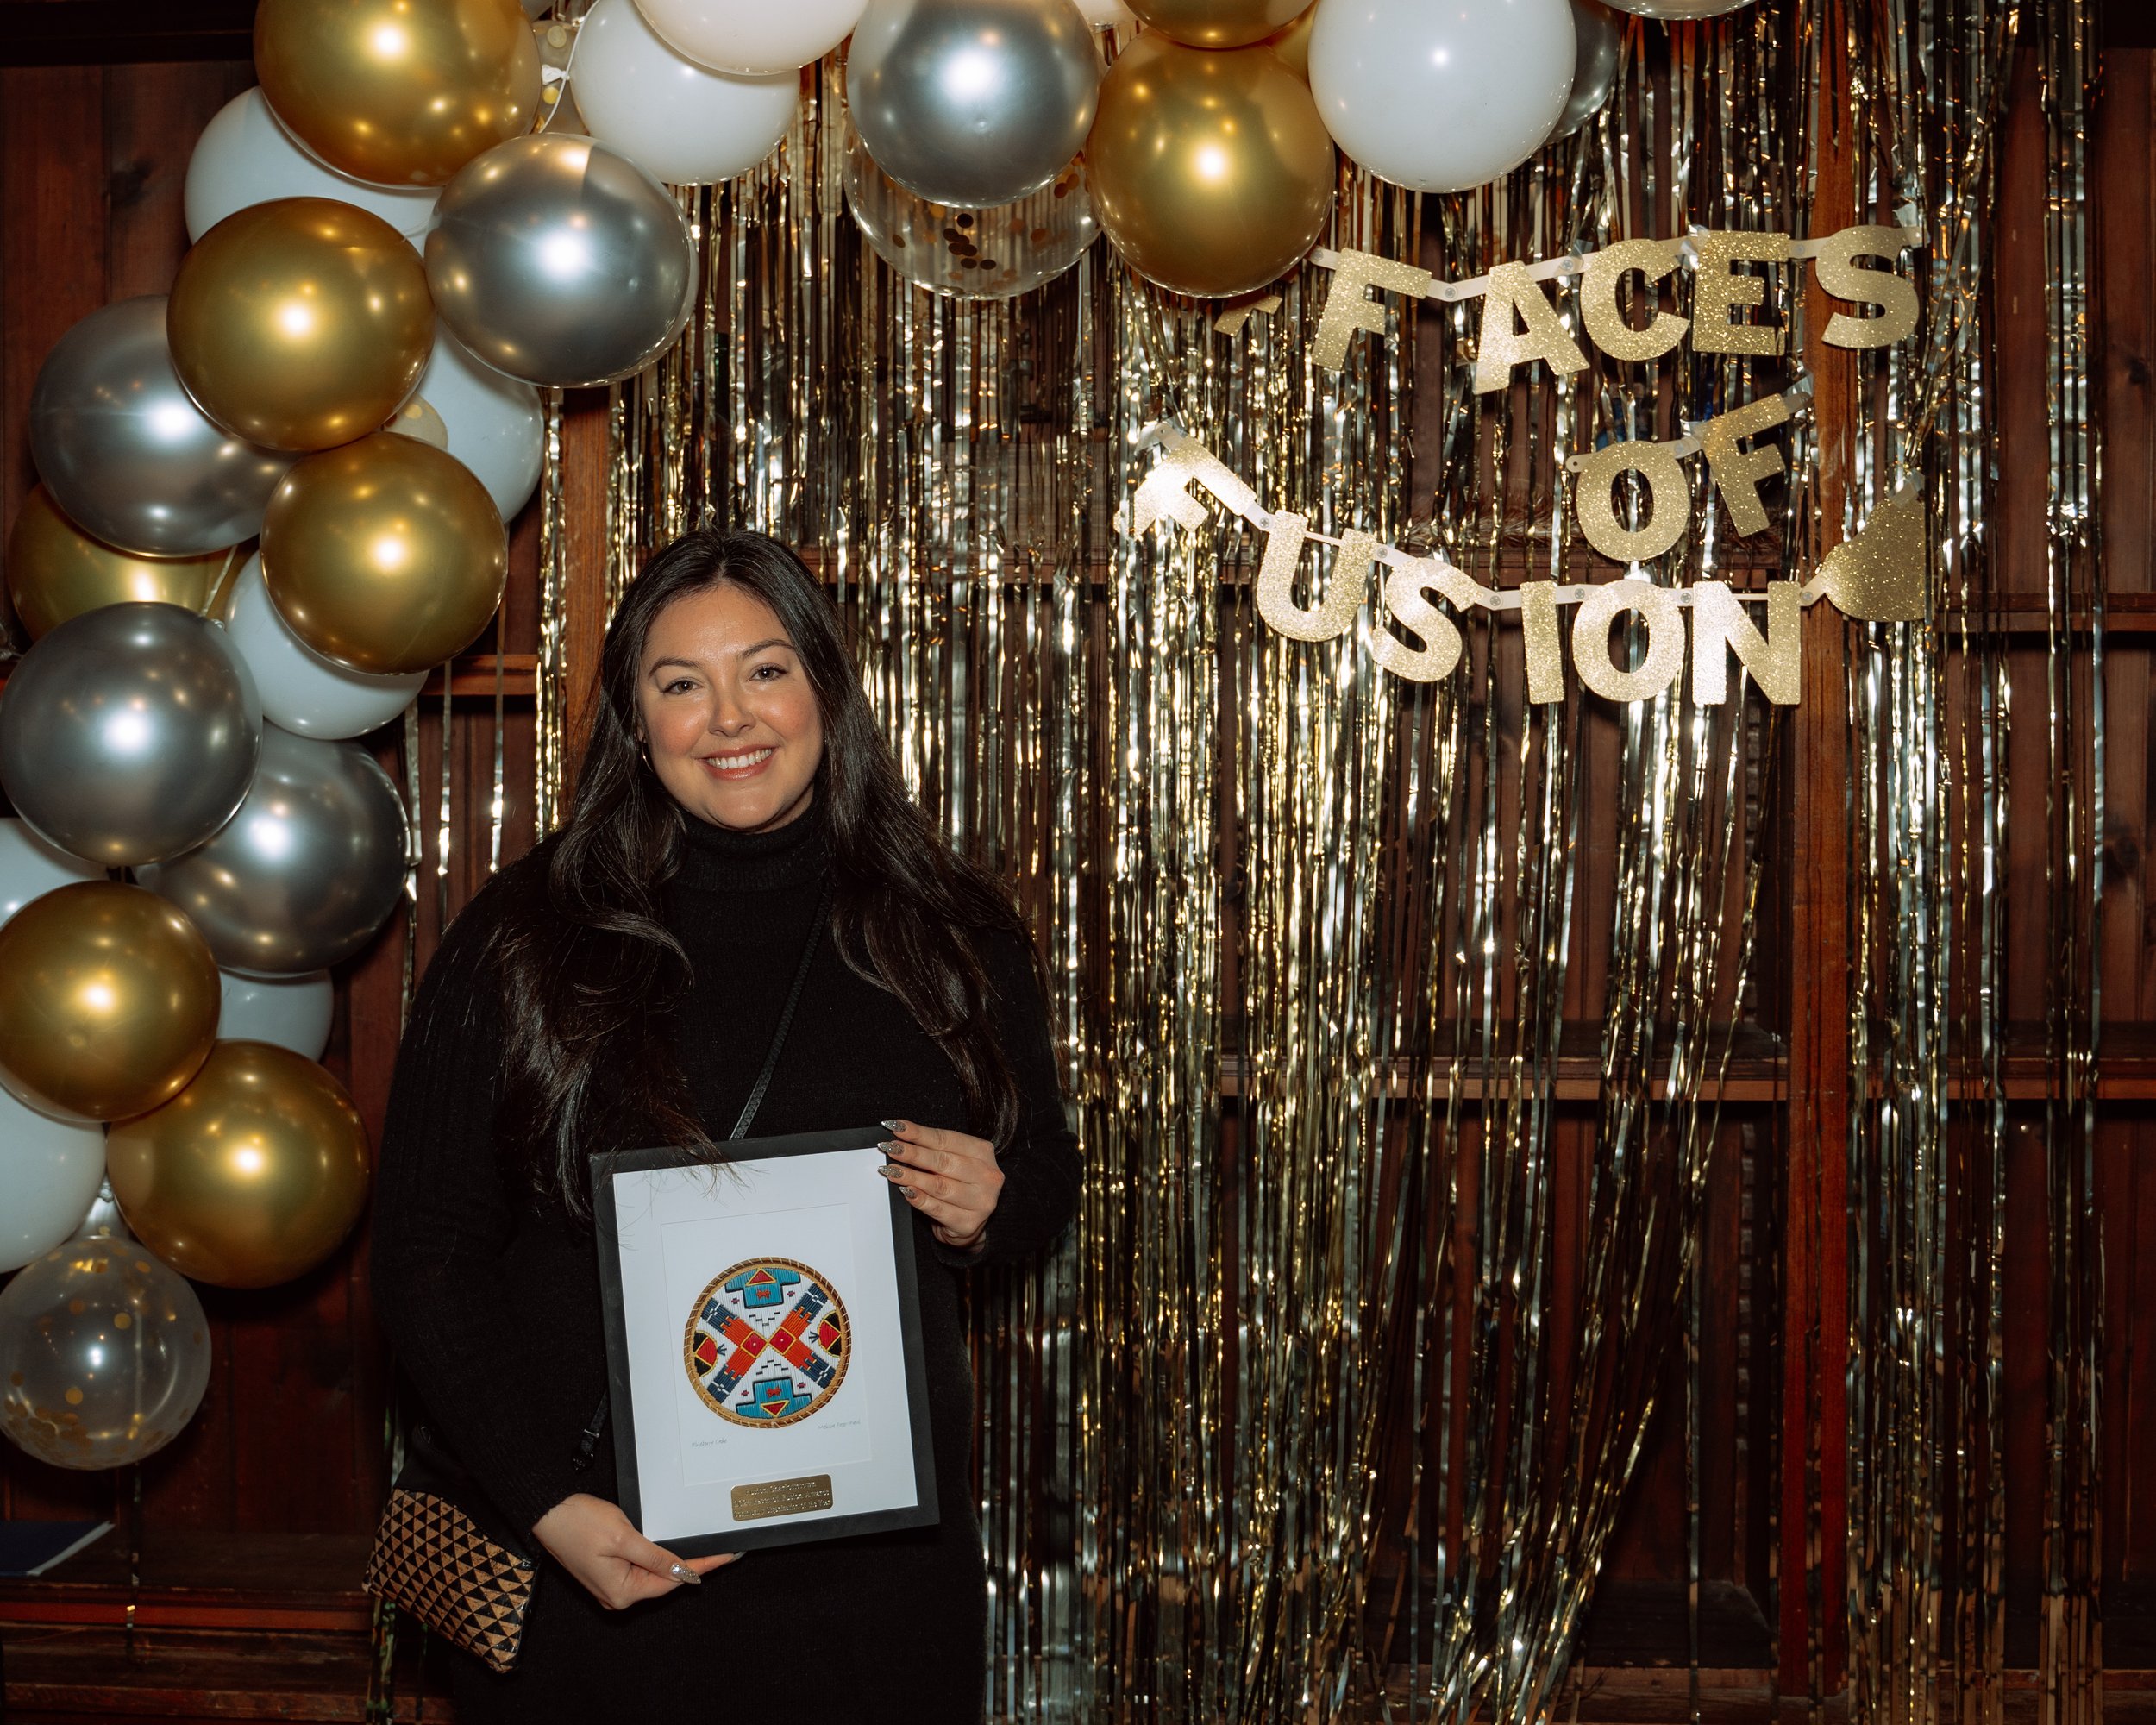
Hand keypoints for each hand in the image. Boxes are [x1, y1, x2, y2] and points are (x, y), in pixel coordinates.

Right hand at [531, 1493, 735, 1609]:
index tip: (725, 1558)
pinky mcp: (606, 1572)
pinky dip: (656, 1559)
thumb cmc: (579, 1523)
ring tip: (702, 1550)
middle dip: (690, 1565)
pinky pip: (638, 1568)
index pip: (672, 1581)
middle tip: (720, 1551)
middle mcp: (616, 1596)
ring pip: (651, 1574)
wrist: (548, 1512)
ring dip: (672, 1561)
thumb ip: (656, 1557)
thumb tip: (683, 1572)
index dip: (701, 1567)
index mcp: (621, 1593)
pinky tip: (671, 1550)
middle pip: (663, 1580)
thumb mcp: (625, 1538)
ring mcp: (610, 1585)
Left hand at [878, 1119, 1002, 1251]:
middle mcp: (987, 1176)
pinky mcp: (968, 1223)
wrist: (967, 1224)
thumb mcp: (952, 1162)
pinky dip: (919, 1199)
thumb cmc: (957, 1185)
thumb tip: (901, 1140)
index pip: (946, 1139)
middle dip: (913, 1154)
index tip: (897, 1128)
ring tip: (892, 1171)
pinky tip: (906, 1192)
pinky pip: (938, 1209)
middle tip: (891, 1149)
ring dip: (912, 1177)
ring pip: (939, 1186)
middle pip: (943, 1162)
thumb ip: (933, 1151)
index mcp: (983, 1153)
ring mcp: (980, 1201)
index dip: (919, 1133)